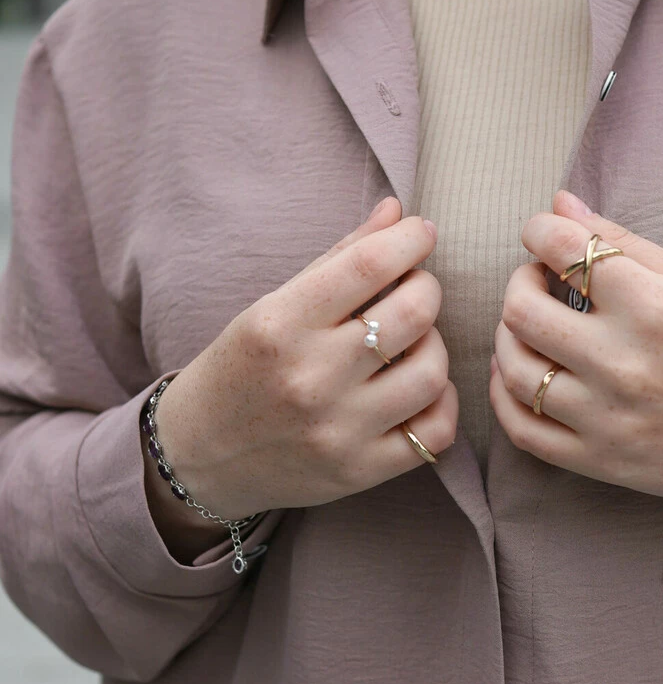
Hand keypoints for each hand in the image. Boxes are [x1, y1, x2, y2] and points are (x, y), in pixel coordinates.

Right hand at [151, 197, 456, 523]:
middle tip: (413, 290)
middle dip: (426, 289)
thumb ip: (339, 259)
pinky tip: (421, 389)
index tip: (420, 233)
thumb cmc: (242, 368)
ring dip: (435, 346)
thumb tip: (397, 211)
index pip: (370, 264)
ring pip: (432, 372)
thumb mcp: (272, 307)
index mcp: (279, 324)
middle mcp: (308, 378)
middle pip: (414, 313)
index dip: (410, 239)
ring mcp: (336, 430)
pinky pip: (435, 433)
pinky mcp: (358, 471)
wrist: (200, 457)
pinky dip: (442, 403)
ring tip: (413, 343)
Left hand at [490, 191, 662, 521]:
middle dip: (519, 282)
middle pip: (522, 310)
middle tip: (537, 281)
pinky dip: (505, 397)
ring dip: (508, 337)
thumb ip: (622, 242)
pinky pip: (524, 430)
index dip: (538, 230)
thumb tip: (559, 203)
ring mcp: (610, 418)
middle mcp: (625, 363)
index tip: (543, 235)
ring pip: (515, 370)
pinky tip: (517, 375)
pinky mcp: (602, 461)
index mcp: (653, 306)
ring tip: (529, 326)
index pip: (561, 249)